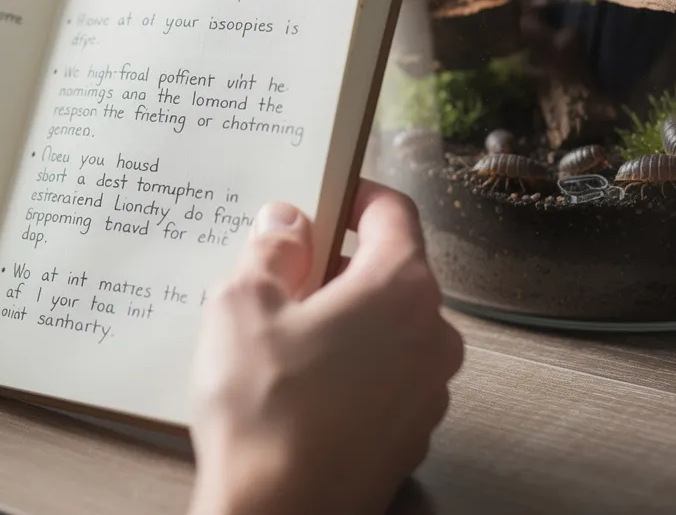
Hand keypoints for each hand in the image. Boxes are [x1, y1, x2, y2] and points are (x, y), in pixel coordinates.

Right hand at [188, 180, 462, 514]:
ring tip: (279, 338)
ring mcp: (427, 390)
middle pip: (391, 272)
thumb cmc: (265, 410)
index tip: (324, 194)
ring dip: (343, 319)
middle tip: (280, 273)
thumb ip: (271, 249)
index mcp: (401, 287)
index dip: (355, 194)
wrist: (280, 514)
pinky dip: (350, 368)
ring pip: (388, 328)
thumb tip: (287, 222)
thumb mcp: (243, 305)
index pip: (394, 212)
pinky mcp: (409, 434)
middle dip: (338, 264)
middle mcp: (432, 335)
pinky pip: (383, 377)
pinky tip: (297, 386)